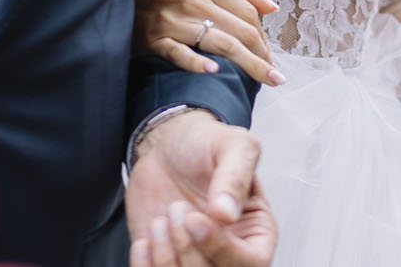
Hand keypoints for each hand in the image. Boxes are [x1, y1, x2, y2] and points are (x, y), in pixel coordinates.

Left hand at [127, 110, 275, 266]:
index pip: (251, 262)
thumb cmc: (206, 145)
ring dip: (167, 259)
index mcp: (255, 230)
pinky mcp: (166, 261)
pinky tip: (145, 240)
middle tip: (177, 211)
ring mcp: (196, 258)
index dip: (222, 248)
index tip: (198, 219)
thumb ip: (235, 176)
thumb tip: (227, 212)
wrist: (169, 149)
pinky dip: (146, 266)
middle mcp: (227, 250)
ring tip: (162, 220)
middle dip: (190, 250)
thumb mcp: (232, 145)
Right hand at [134, 0, 283, 86]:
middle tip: (275, 77)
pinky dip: (197, 62)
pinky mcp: (154, 39)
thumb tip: (272, 8)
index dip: (263, 36)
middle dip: (263, 55)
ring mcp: (173, 20)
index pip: (246, 12)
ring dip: (248, 64)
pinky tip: (215, 72)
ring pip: (220, 43)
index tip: (271, 55)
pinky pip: (179, 53)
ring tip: (267, 80)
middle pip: (240, 30)